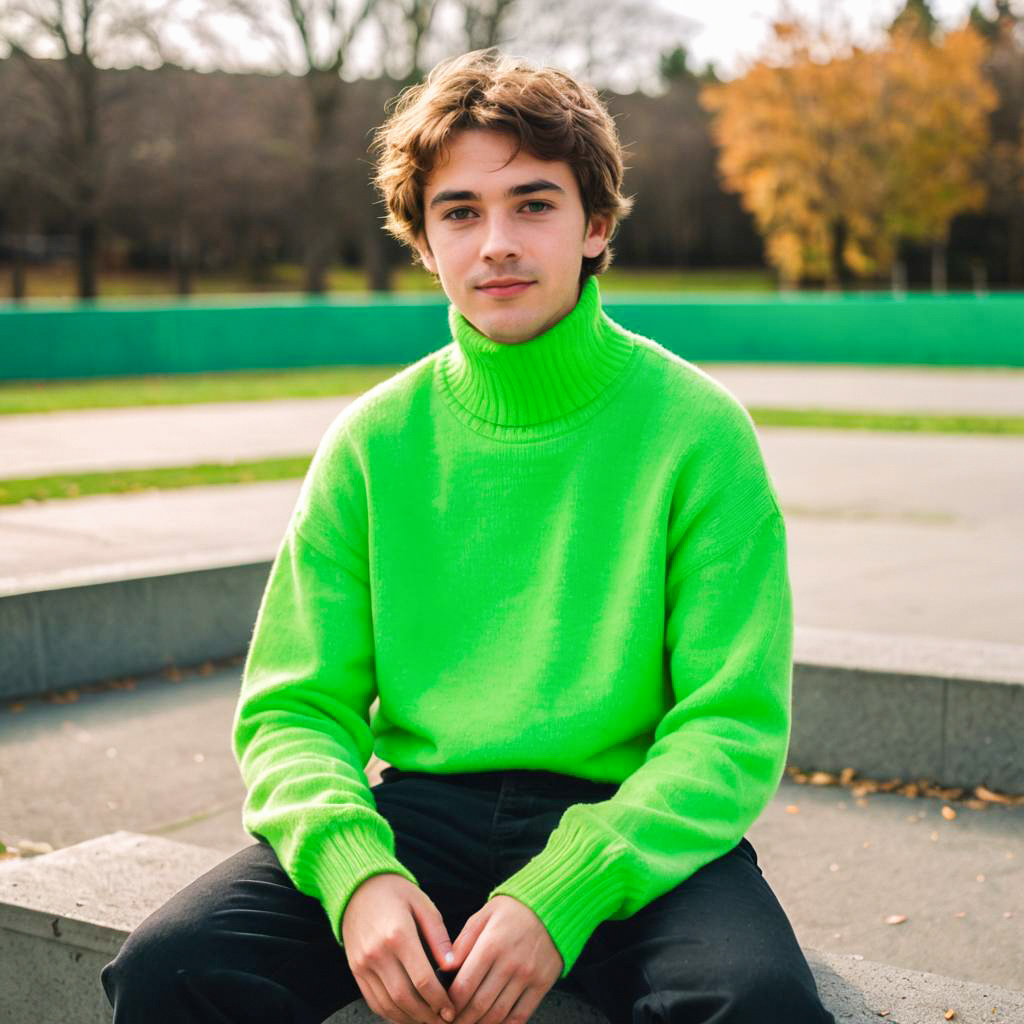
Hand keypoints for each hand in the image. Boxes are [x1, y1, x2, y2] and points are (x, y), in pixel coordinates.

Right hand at [341, 872, 458, 1023]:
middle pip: (404, 998)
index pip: (422, 979)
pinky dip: (391, 1013)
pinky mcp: (356, 970)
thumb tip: (453, 967)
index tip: (452, 1009)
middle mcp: (377, 953)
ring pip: (388, 1005)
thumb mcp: (423, 905)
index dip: (439, 1000)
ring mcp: (363, 964)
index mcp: (398, 934)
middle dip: (427, 1015)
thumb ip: (439, 937)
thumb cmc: (396, 893)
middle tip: (443, 1020)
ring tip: (428, 1019)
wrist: (358, 887)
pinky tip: (407, 1014)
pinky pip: (374, 1001)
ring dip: (410, 1019)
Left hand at [444, 895, 562, 1023]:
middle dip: (462, 1019)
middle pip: (479, 1004)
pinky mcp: (542, 984)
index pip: (464, 985)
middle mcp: (510, 963)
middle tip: (453, 1023)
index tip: (443, 1009)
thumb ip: (463, 942)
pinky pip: (521, 1015)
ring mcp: (528, 976)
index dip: (450, 1004)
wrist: (552, 906)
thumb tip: (445, 969)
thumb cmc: (513, 910)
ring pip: (498, 1014)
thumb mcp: (484, 915)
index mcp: (491, 944)